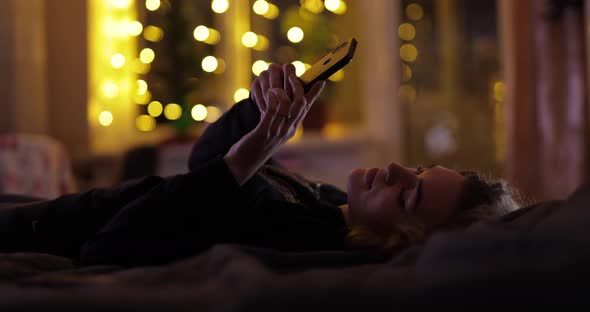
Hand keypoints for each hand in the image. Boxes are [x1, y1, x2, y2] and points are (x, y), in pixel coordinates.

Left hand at [224, 65, 324, 184]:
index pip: (305, 110)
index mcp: (290, 130)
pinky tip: (271, 90)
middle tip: (294, 74)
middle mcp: (287, 131)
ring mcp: (277, 132)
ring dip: (287, 89)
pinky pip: (272, 113)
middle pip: (301, 106)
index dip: (314, 95)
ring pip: (289, 107)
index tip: (321, 82)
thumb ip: (277, 118)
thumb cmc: (255, 146)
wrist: (243, 164)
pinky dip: (273, 99)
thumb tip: (281, 103)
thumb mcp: (270, 131)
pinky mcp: (265, 132)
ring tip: (283, 76)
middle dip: (299, 87)